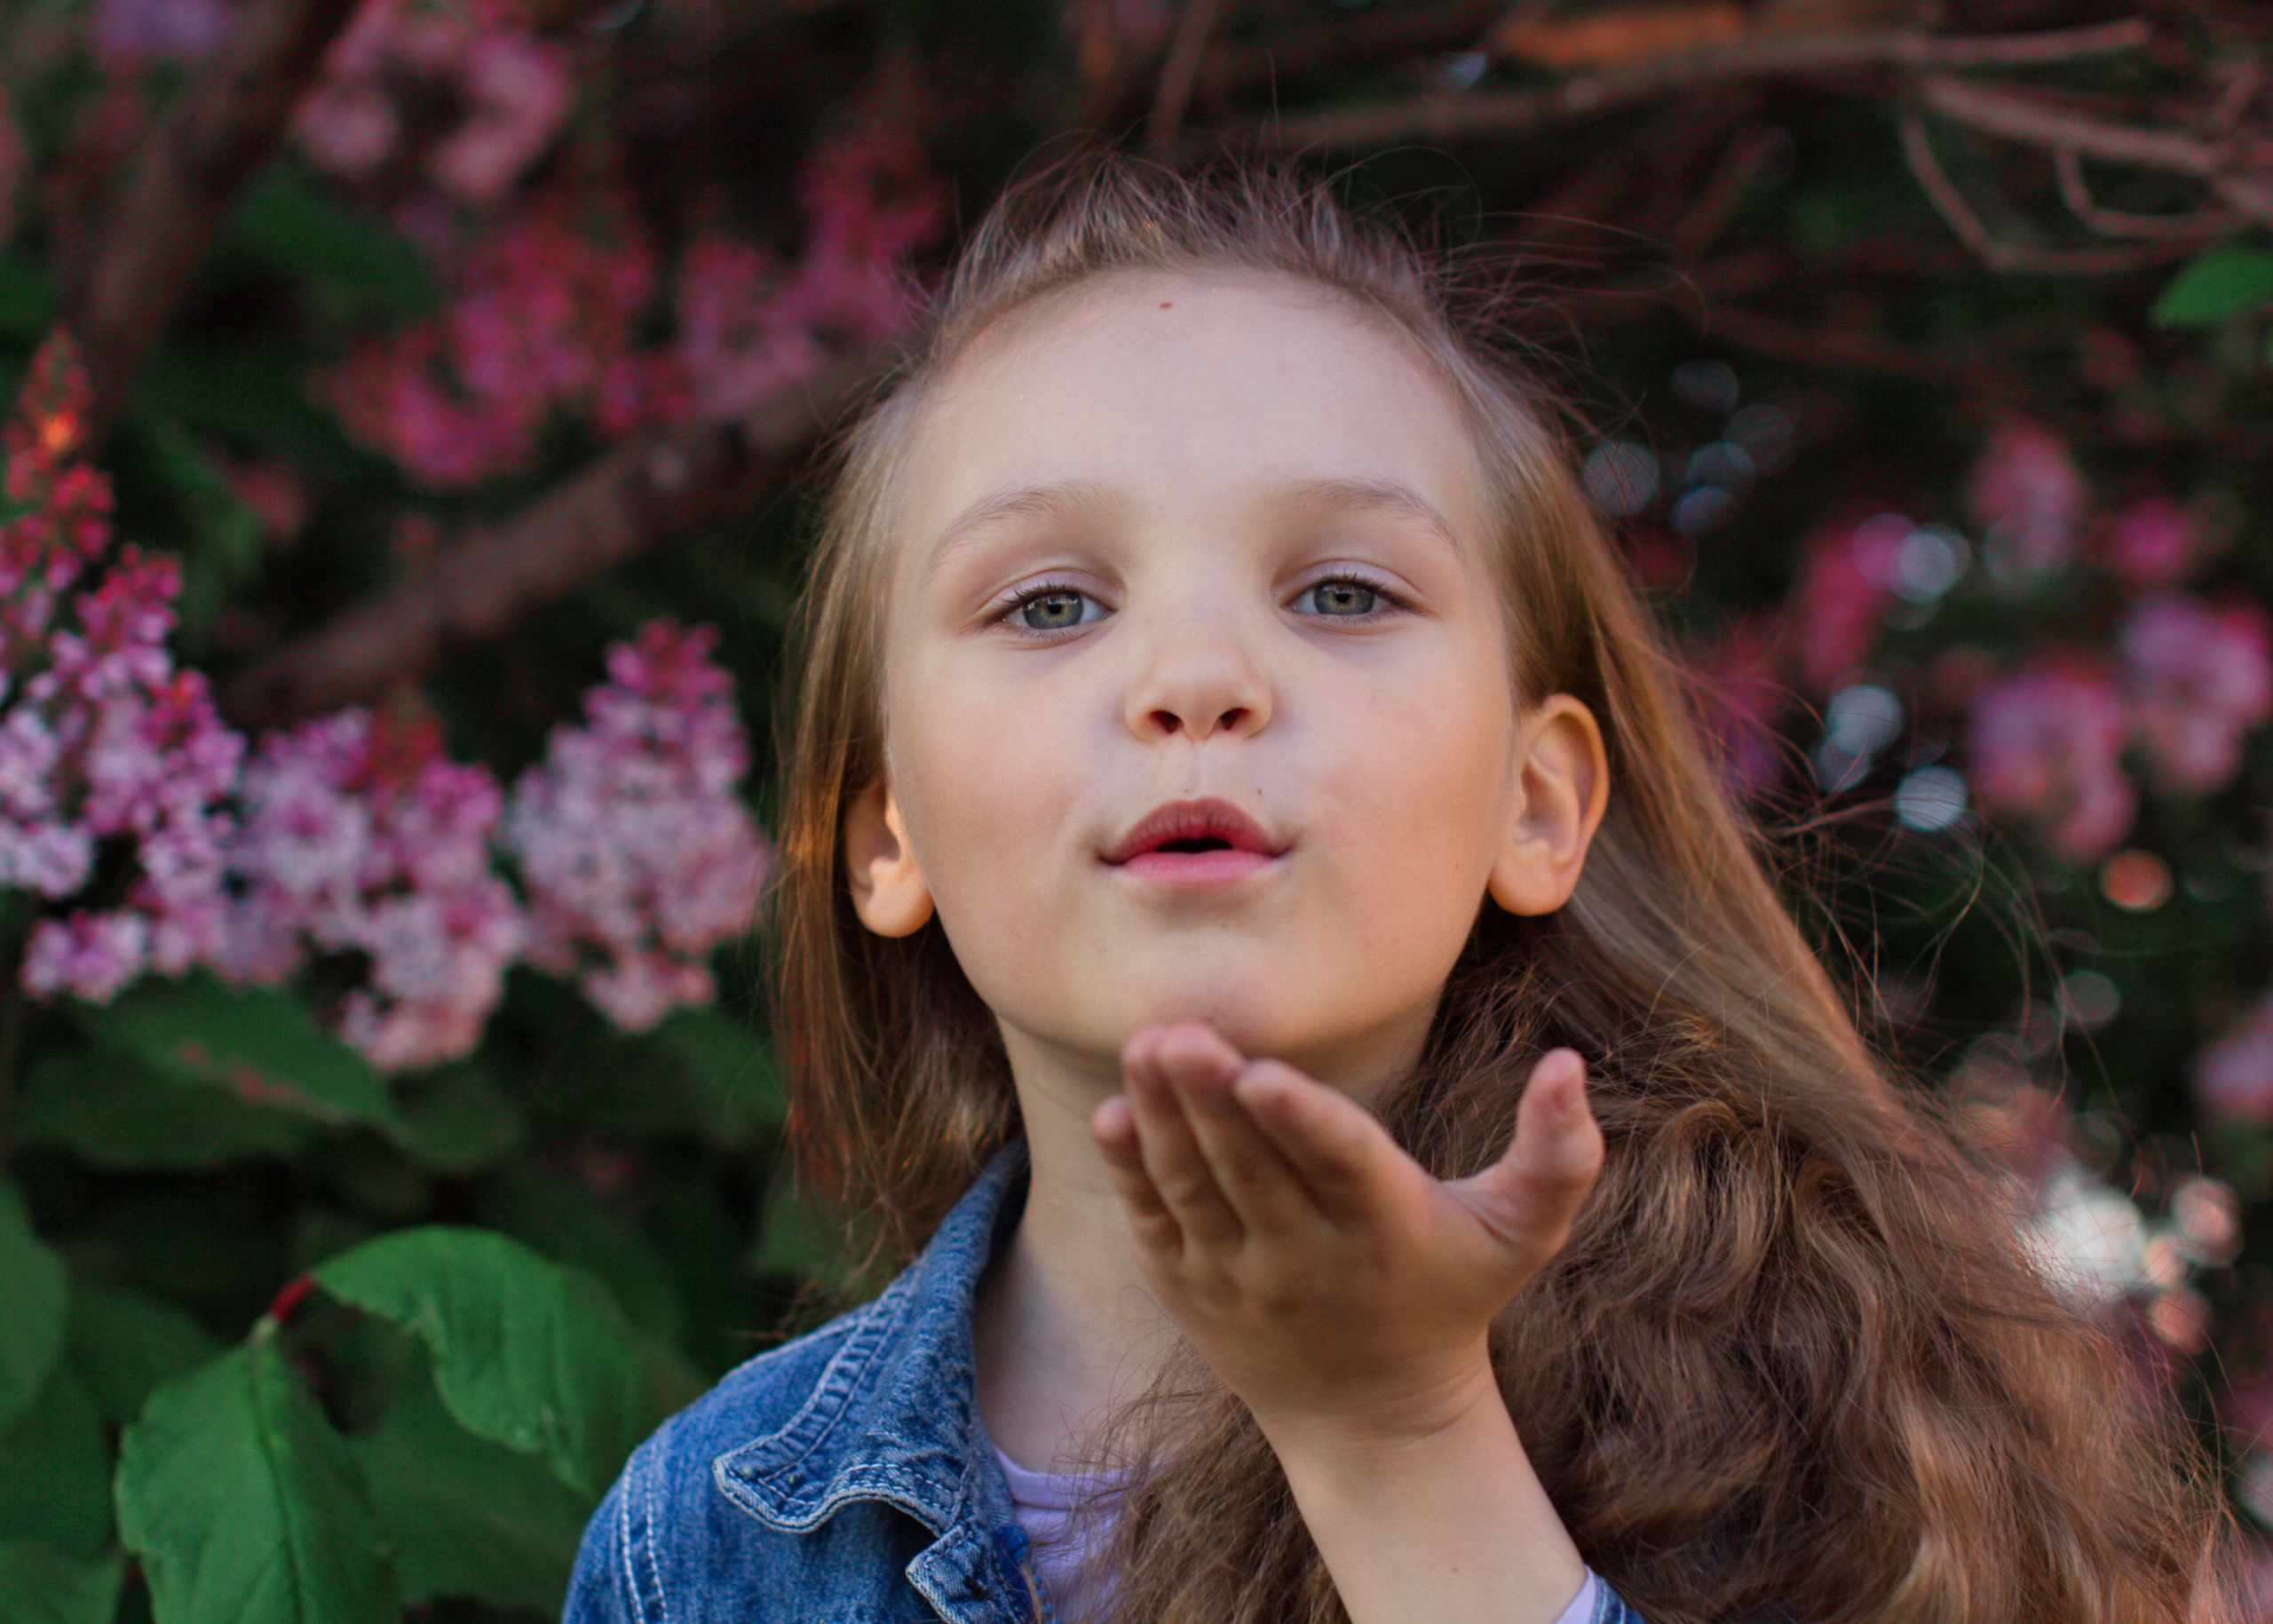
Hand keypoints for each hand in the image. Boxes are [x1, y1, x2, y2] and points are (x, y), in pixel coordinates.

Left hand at [1089, 1021, 1602, 1448]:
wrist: (1373, 1417)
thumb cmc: (1451, 1294)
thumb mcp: (1522, 1234)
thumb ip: (1560, 1154)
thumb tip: (1571, 1063)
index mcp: (1385, 1225)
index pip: (1340, 1163)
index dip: (1301, 1119)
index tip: (1262, 1073)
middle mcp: (1305, 1253)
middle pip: (1250, 1168)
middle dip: (1211, 1099)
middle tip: (1179, 1030)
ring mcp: (1239, 1273)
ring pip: (1193, 1187)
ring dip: (1163, 1119)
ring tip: (1145, 1047)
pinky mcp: (1190, 1284)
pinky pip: (1155, 1222)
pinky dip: (1130, 1172)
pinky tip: (1112, 1114)